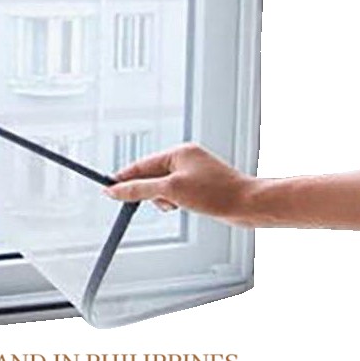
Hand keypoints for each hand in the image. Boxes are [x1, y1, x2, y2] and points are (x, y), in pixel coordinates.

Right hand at [104, 143, 257, 227]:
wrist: (250, 206)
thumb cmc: (218, 194)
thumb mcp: (171, 191)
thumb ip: (140, 189)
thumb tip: (116, 189)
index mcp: (179, 152)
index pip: (142, 164)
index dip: (125, 178)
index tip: (109, 189)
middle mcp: (187, 159)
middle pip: (152, 176)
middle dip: (152, 192)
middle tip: (160, 202)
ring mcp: (195, 173)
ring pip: (165, 188)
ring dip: (165, 200)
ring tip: (178, 206)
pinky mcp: (203, 188)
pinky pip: (177, 194)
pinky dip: (176, 203)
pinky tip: (186, 208)